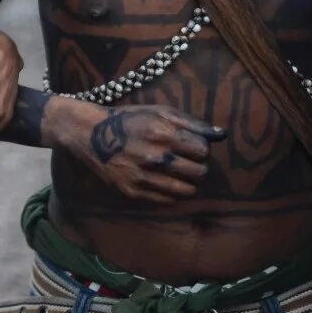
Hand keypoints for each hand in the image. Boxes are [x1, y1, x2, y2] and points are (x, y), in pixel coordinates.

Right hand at [63, 105, 225, 203]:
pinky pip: (167, 201)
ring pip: (186, 190)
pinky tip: (164, 182)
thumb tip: (222, 135)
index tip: (191, 147)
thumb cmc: (128, 119)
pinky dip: (171, 193)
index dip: (200, 149)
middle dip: (197, 167)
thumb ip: (191, 123)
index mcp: (162, 133)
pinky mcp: (133, 191)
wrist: (89, 133)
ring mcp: (143, 177)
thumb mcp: (158, 112)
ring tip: (179, 174)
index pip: (202, 151)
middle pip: (198, 172)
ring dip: (188, 183)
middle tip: (187, 162)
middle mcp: (154, 157)